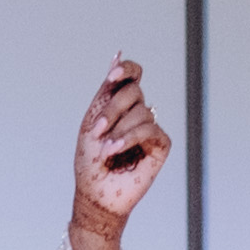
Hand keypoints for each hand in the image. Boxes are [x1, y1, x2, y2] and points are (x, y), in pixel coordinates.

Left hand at [63, 56, 173, 249]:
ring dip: (118, 131)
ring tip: (105, 150)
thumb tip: (118, 54)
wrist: (94, 195)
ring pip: (141, 112)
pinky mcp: (160, 146)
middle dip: (112, 109)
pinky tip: (116, 152)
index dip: (126, 70)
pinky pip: (150, 130)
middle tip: (97, 131)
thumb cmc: (89, 161)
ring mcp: (150, 130)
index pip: (133, 75)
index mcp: (121, 105)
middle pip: (134, 91)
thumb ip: (107, 89)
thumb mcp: (92, 119)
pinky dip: (130, 139)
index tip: (112, 76)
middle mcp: (138, 114)